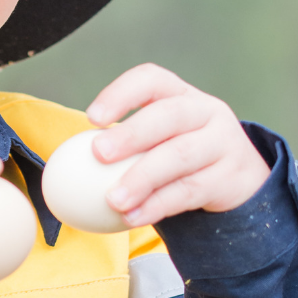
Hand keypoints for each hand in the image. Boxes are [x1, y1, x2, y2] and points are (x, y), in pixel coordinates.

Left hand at [85, 64, 270, 226]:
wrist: (236, 181)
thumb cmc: (177, 158)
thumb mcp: (156, 141)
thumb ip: (121, 146)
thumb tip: (61, 167)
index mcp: (180, 94)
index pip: (151, 80)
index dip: (121, 94)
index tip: (91, 118)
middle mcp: (205, 111)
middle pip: (169, 116)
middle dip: (131, 134)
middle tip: (98, 153)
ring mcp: (222, 142)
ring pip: (179, 157)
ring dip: (141, 179)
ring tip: (112, 199)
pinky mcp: (229, 177)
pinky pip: (189, 192)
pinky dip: (156, 206)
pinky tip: (130, 217)